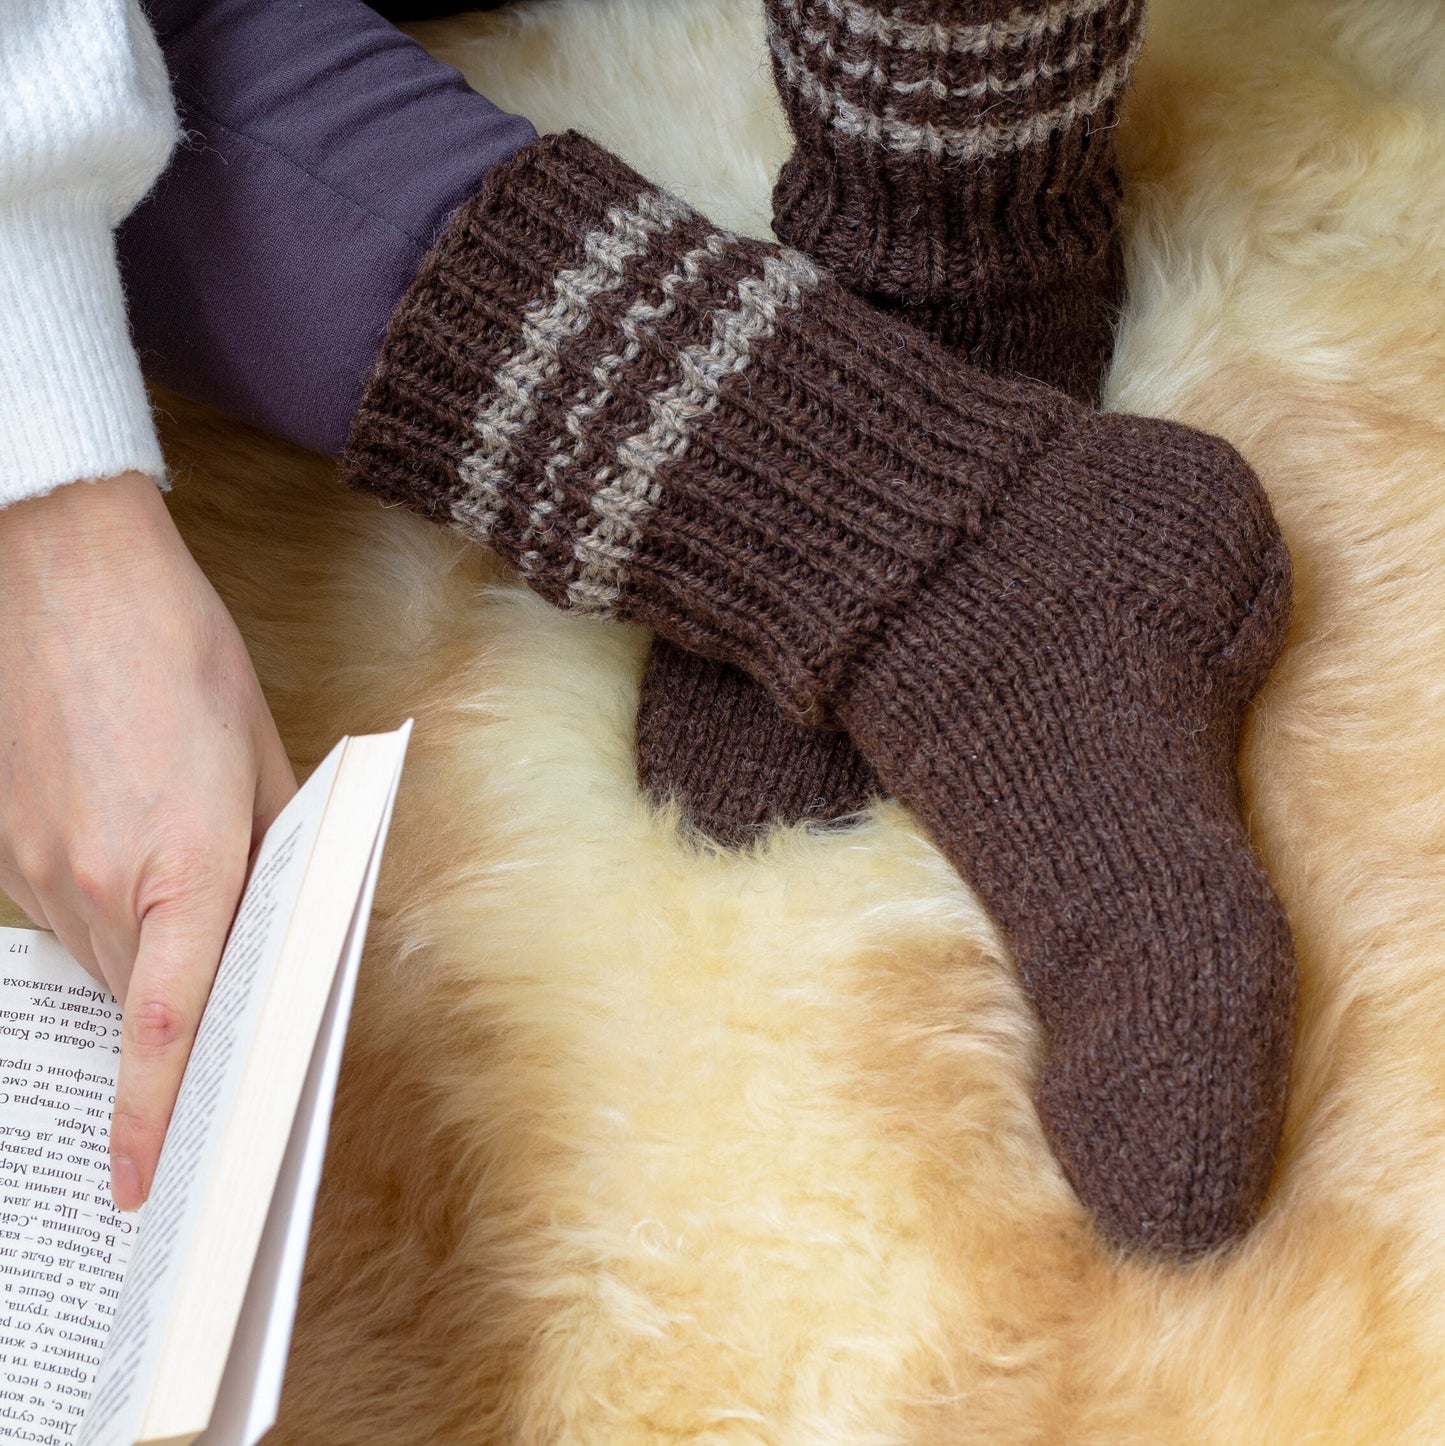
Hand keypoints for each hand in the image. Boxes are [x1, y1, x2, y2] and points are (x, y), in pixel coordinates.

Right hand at [0, 472, 294, 1208]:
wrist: (59, 566)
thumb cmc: (177, 646)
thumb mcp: (259, 746)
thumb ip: (277, 842)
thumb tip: (285, 912)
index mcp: (185, 857)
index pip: (171, 1018)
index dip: (154, 1110)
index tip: (144, 1179)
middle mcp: (97, 876)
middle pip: (146, 996)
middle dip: (183, 1026)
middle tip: (221, 1050)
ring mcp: (36, 860)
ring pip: (97, 958)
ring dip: (144, 960)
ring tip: (183, 919)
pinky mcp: (2, 838)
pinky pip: (56, 912)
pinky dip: (99, 916)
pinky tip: (127, 868)